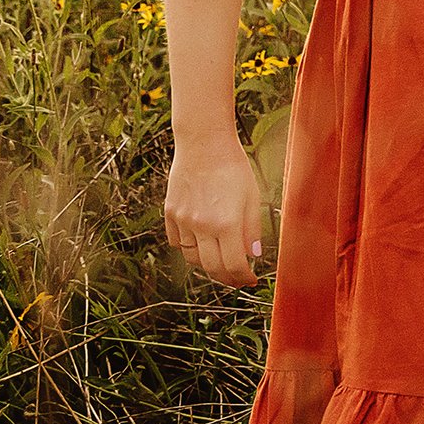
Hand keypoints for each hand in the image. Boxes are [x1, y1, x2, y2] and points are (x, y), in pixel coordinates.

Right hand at [164, 136, 267, 287]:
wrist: (204, 144)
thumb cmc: (234, 167)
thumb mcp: (252, 196)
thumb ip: (252, 229)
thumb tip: (254, 256)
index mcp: (227, 223)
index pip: (233, 265)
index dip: (243, 277)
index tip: (250, 280)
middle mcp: (202, 226)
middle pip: (211, 268)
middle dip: (226, 278)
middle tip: (237, 278)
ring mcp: (182, 221)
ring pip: (192, 258)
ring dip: (207, 264)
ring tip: (220, 260)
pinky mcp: (170, 213)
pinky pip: (178, 242)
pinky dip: (190, 247)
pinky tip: (201, 243)